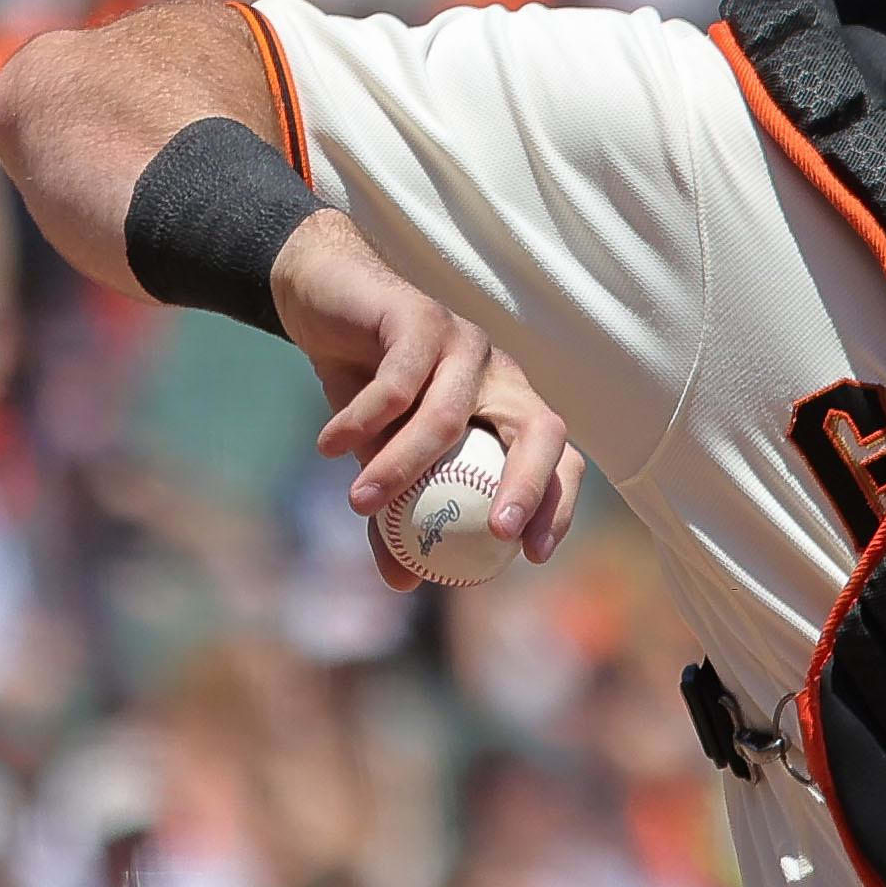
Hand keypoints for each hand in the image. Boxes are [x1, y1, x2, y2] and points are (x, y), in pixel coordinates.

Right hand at [269, 212, 584, 584]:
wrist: (325, 305)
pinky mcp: (420, 317)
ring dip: (402, 466)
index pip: (561, 457)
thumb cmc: (367, 392)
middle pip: (542, 429)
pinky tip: (329, 444)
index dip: (558, 505)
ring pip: (448, 416)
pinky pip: (397, 382)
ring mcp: (465, 342)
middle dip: (528, 485)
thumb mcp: (382, 460)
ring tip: (360, 502)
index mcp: (510, 408)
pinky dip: (362, 419)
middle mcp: (501, 373)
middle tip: (494, 535)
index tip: (532, 556)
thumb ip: (398, 516)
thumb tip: (403, 582)